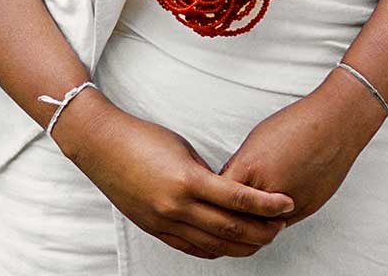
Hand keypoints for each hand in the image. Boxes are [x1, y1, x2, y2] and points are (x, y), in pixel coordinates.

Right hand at [56, 96, 295, 260]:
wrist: (100, 145)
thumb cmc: (142, 137)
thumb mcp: (183, 149)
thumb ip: (208, 175)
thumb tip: (232, 194)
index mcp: (188, 180)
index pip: (239, 200)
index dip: (268, 205)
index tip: (287, 204)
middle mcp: (177, 206)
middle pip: (232, 228)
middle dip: (262, 230)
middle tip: (281, 226)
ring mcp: (164, 221)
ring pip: (214, 245)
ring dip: (243, 245)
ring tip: (261, 238)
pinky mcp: (154, 228)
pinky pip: (191, 248)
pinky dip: (214, 250)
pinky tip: (228, 245)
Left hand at [217, 72, 382, 228]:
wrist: (333, 127)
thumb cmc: (293, 127)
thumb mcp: (255, 142)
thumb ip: (240, 169)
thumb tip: (226, 187)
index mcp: (249, 168)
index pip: (218, 197)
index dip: (211, 200)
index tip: (208, 199)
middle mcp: (268, 189)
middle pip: (237, 217)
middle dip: (228, 216)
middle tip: (222, 214)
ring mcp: (289, 203)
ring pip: (259, 226)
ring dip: (251, 223)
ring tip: (243, 216)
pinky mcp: (306, 209)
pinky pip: (281, 223)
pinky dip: (272, 220)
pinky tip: (267, 212)